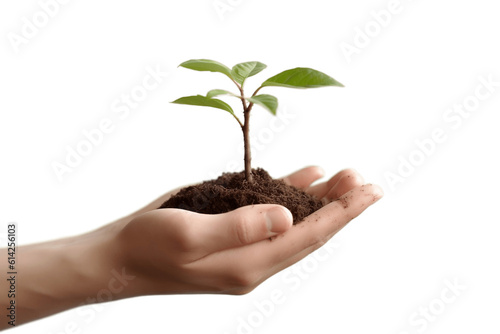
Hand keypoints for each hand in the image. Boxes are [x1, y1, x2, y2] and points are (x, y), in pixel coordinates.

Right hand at [115, 166, 382, 295]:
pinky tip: (306, 177)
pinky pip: (269, 211)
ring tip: (346, 175)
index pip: (310, 236)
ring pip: (293, 220)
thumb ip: (240, 227)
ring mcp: (243, 245)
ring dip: (320, 198)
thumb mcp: (189, 235)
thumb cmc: (147, 245)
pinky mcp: (231, 230)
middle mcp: (254, 258)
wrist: (119, 255)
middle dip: (341, 205)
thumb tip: (287, 215)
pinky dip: (290, 193)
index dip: (344, 213)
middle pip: (309, 229)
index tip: (372, 192)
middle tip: (366, 179)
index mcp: (249, 264)